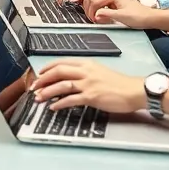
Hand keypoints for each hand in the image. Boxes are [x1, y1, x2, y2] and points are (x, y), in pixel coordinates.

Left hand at [31, 60, 146, 113]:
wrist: (135, 90)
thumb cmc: (120, 84)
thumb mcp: (100, 72)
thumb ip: (85, 73)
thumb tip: (70, 79)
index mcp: (88, 63)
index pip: (62, 62)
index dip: (47, 68)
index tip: (39, 74)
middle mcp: (86, 71)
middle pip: (58, 71)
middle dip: (43, 79)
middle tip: (34, 87)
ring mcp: (89, 83)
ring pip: (61, 85)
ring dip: (47, 92)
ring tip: (38, 98)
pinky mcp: (92, 96)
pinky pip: (71, 99)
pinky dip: (59, 103)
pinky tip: (53, 107)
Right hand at [73, 0, 155, 27]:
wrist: (147, 16)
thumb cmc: (138, 16)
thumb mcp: (122, 17)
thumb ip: (107, 15)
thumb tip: (95, 15)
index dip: (91, 11)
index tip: (93, 20)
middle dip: (86, 6)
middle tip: (89, 17)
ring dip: (85, 1)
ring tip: (82, 9)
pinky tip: (84, 2)